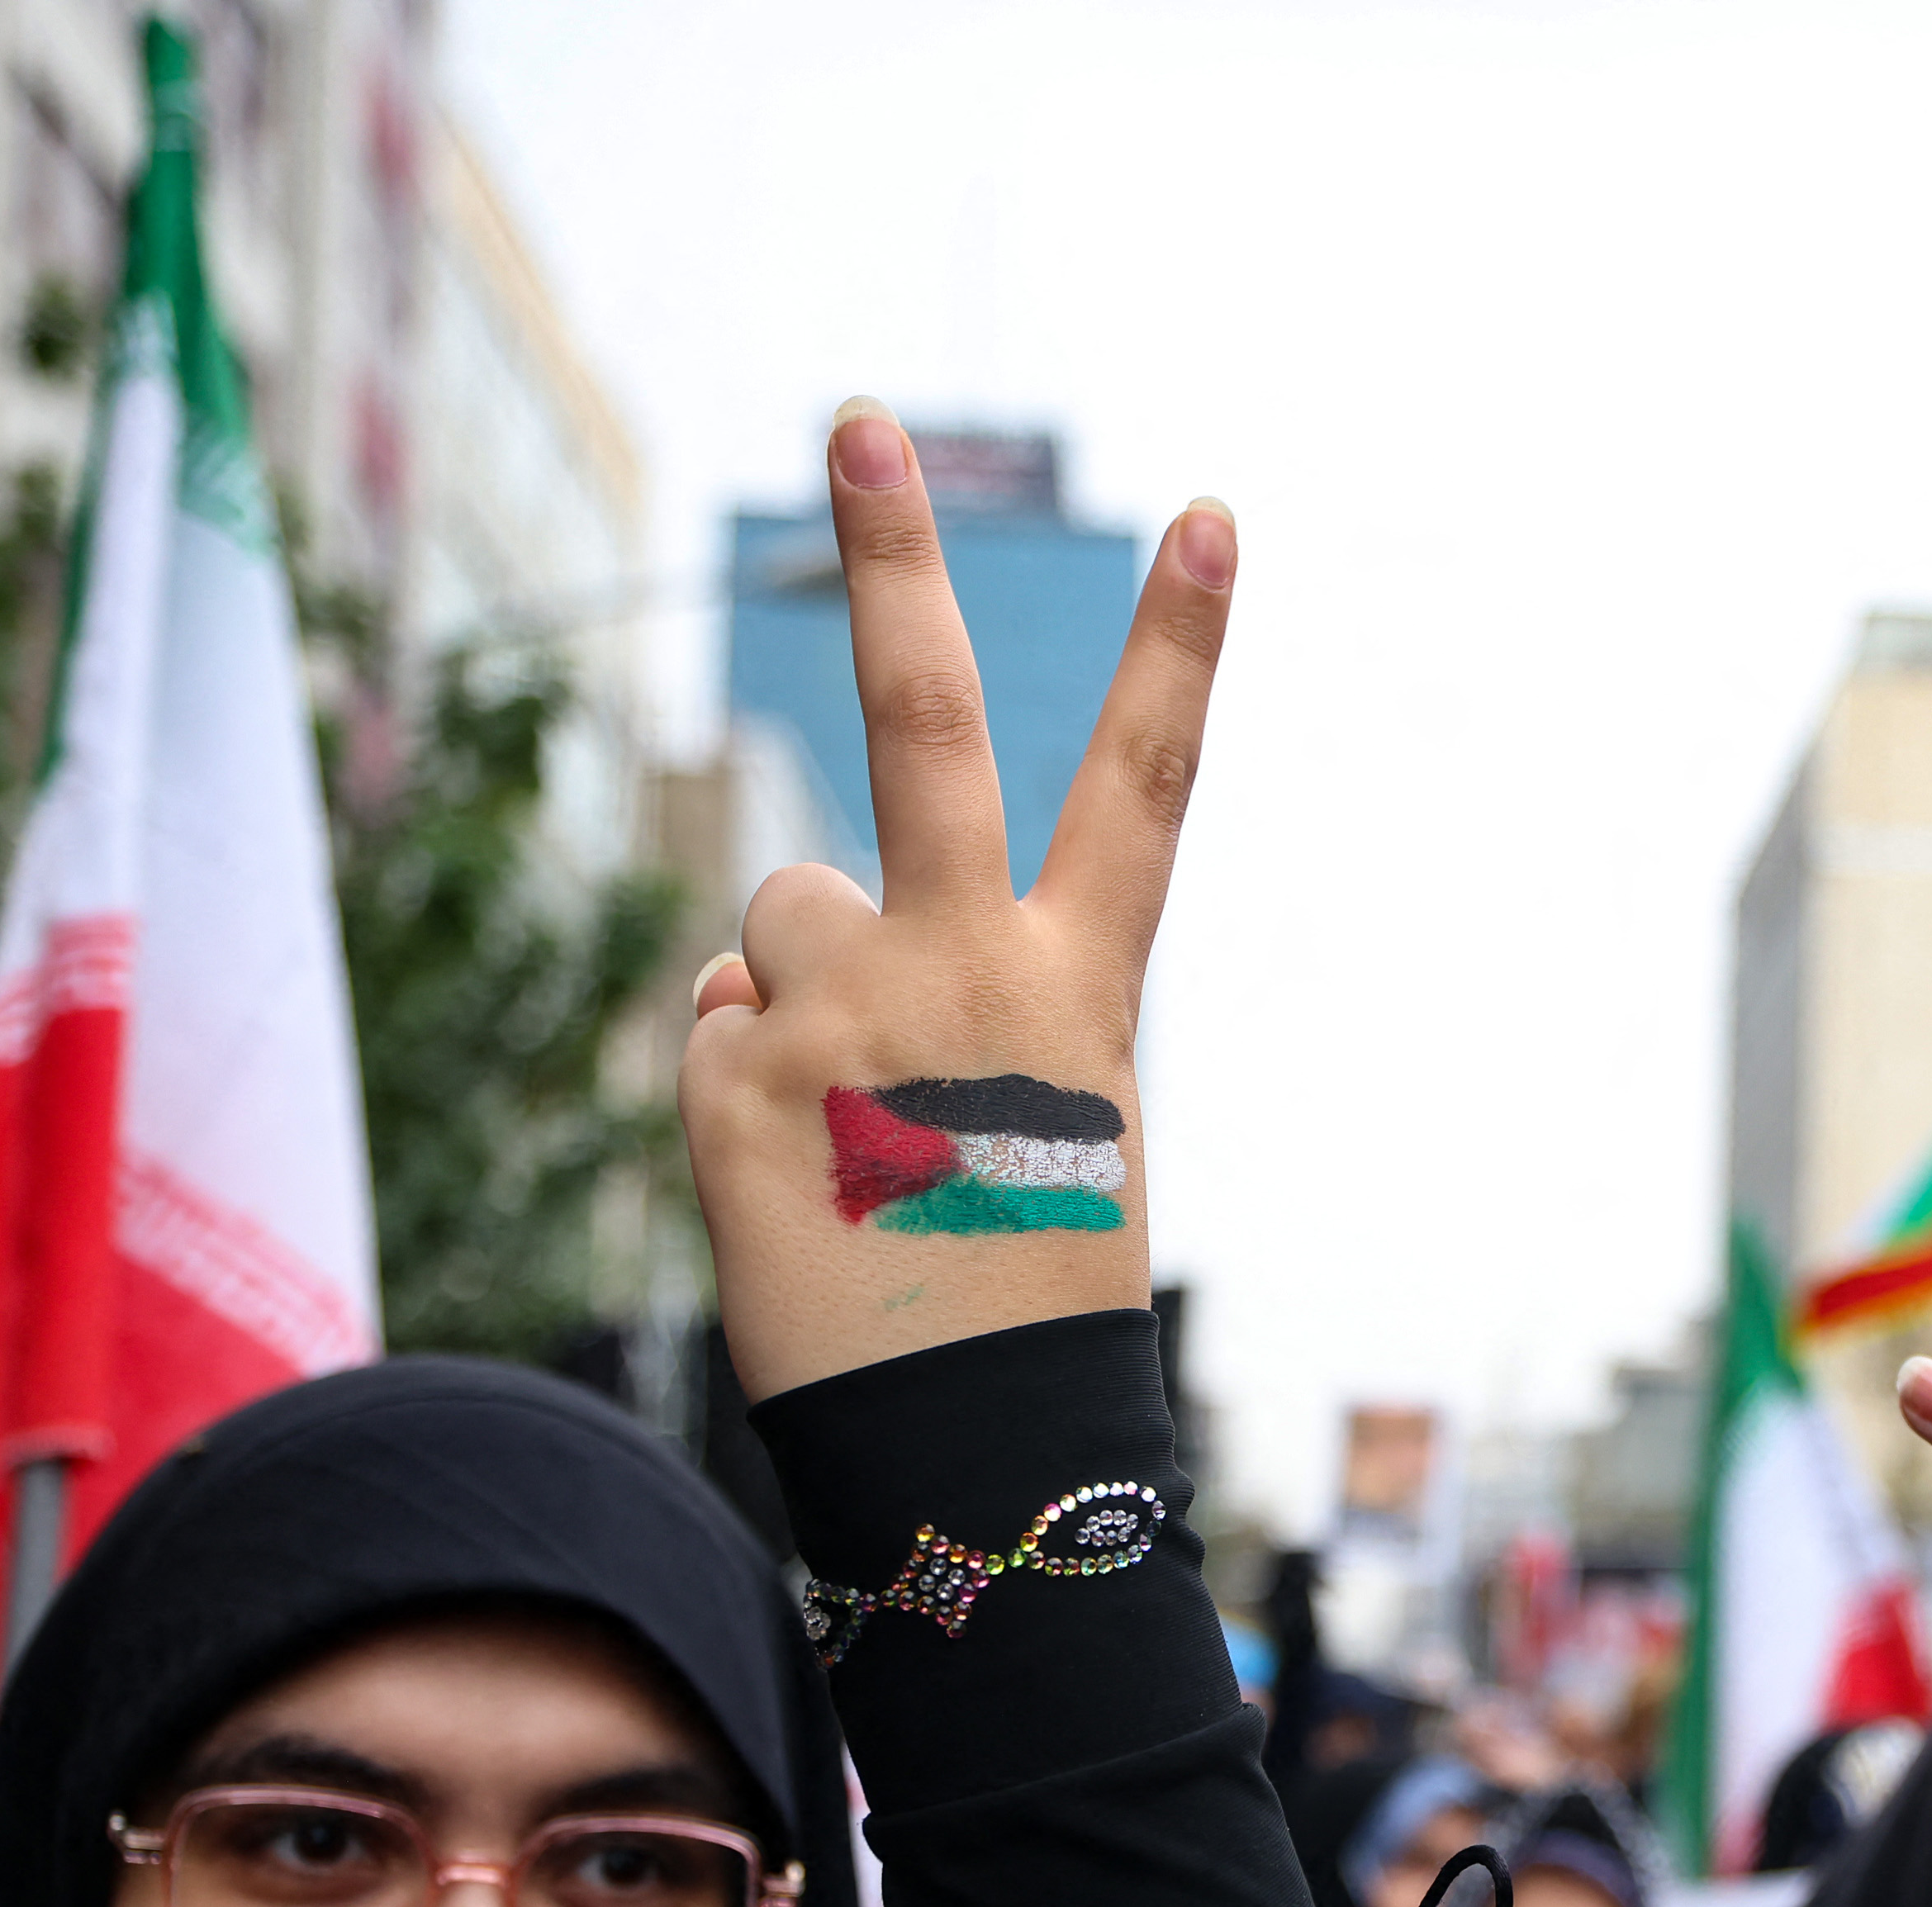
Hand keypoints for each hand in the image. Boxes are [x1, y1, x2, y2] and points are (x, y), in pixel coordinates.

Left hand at [680, 401, 1238, 1403]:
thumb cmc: (1019, 1294)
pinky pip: (719, 1038)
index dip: (1183, 645)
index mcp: (1077, 986)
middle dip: (894, 560)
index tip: (1211, 513)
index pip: (1149, 786)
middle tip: (859, 423)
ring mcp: (841, 1014)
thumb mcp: (1037, 1126)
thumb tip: (769, 960)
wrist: (962, 1458)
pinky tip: (799, 1195)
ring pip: (780, 927)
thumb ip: (939, 1004)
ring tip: (852, 1138)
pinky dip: (742, 1106)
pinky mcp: (731, 1076)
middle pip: (926, 726)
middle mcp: (963, 968)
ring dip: (793, 1002)